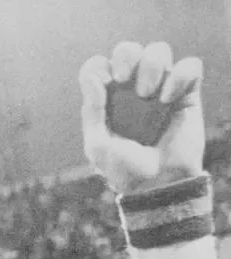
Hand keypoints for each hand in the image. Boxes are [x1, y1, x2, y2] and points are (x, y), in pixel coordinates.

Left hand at [80, 42, 203, 194]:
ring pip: (158, 51)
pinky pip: (189, 66)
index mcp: (106, 100)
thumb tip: (91, 76)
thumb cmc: (124, 169)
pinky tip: (170, 99)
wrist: (158, 184)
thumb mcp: (99, 145)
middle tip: (123, 79)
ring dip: (152, 65)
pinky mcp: (187, 94)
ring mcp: (160, 89)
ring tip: (148, 96)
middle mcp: (132, 90)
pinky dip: (180, 76)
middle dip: (126, 55)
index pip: (98, 66)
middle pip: (128, 50)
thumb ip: (93, 111)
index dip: (99, 67)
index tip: (103, 85)